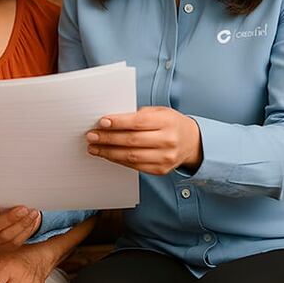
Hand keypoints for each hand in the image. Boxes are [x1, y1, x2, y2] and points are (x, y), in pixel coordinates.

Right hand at [0, 204, 40, 250]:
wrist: (5, 209)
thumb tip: (8, 179)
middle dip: (10, 218)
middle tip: (23, 208)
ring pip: (6, 237)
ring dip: (22, 224)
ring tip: (32, 213)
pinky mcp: (3, 246)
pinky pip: (15, 242)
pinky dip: (25, 231)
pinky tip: (32, 221)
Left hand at [86, 106, 201, 174]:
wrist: (192, 142)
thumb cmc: (170, 123)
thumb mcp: (159, 112)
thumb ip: (138, 115)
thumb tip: (110, 120)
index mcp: (167, 122)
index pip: (138, 122)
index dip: (118, 122)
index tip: (102, 122)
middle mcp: (168, 141)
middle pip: (132, 141)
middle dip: (108, 138)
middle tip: (92, 136)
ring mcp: (165, 158)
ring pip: (131, 156)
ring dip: (109, 152)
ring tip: (94, 148)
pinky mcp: (160, 170)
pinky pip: (135, 166)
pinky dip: (119, 161)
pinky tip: (108, 155)